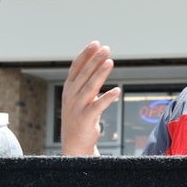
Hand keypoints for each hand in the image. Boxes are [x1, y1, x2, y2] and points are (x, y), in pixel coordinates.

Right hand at [61, 41, 120, 155]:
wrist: (74, 143)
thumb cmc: (80, 117)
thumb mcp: (81, 97)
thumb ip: (88, 81)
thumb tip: (99, 64)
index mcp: (69, 88)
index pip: (76, 67)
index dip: (86, 55)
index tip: (95, 43)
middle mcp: (71, 96)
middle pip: (84, 74)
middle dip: (95, 60)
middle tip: (105, 48)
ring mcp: (77, 107)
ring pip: (90, 87)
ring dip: (100, 74)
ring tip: (110, 62)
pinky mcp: (86, 118)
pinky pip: (98, 106)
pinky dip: (107, 98)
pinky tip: (117, 91)